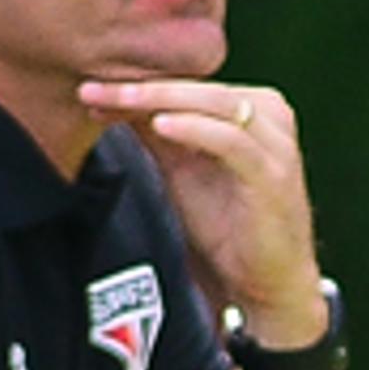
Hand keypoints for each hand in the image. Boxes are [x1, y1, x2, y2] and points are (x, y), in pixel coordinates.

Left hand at [78, 80, 324, 342]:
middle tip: (94, 89)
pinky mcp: (274, 175)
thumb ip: (159, 134)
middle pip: (200, 87)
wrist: (267, 285)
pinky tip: (160, 125)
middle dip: (142, 87)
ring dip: (161, 99)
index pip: (190, 85)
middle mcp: (269, 117)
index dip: (140, 84)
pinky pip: (231, 141)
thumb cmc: (231, 230)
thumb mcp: (184, 170)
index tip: (92, 91)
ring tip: (118, 100)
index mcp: (253, 109)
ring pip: (215, 103)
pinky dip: (194, 128)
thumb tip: (115, 101)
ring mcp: (276, 145)